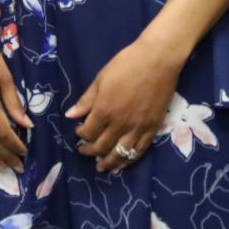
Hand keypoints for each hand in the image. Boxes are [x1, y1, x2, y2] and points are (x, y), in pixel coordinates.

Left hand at [66, 35, 182, 172]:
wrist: (157, 61)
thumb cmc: (125, 65)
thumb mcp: (100, 79)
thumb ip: (86, 100)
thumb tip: (71, 115)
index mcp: (105, 110)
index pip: (88, 132)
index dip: (81, 135)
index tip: (78, 132)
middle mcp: (121, 124)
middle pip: (103, 146)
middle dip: (90, 152)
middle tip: (84, 152)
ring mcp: (139, 128)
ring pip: (122, 154)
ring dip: (109, 162)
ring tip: (101, 167)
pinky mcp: (153, 129)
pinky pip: (140, 151)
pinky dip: (130, 160)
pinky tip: (123, 163)